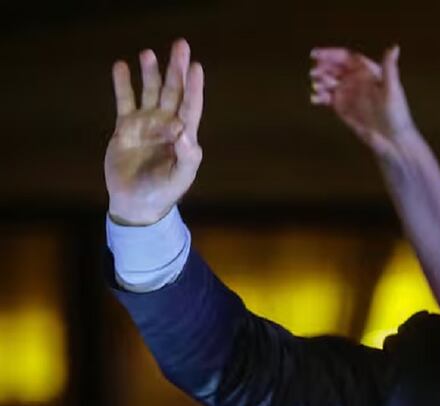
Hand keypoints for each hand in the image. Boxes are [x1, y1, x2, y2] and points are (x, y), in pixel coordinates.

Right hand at [104, 39, 203, 225]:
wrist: (137, 203)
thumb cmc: (163, 193)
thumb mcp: (179, 179)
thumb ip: (187, 158)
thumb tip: (187, 135)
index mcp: (183, 136)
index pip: (190, 106)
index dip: (194, 87)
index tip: (195, 67)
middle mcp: (167, 125)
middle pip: (173, 91)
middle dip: (176, 69)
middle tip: (179, 45)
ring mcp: (146, 124)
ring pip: (150, 92)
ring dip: (150, 72)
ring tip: (148, 53)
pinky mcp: (126, 127)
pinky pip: (125, 100)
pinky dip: (123, 84)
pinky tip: (121, 66)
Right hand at [309, 45, 414, 157]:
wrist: (392, 140)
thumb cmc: (396, 114)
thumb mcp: (393, 90)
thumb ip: (389, 68)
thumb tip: (394, 47)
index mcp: (367, 72)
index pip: (346, 58)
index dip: (331, 54)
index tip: (317, 55)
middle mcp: (356, 80)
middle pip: (334, 68)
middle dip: (322, 67)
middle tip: (315, 72)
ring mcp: (348, 94)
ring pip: (329, 82)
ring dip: (320, 81)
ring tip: (317, 86)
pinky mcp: (342, 108)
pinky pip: (327, 98)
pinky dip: (319, 96)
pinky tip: (314, 98)